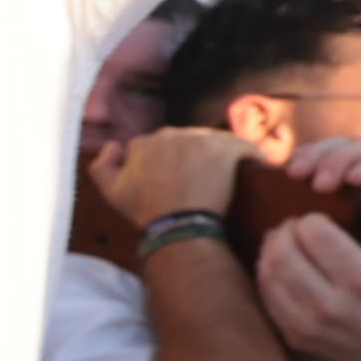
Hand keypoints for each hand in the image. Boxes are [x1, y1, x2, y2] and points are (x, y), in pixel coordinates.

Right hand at [92, 127, 256, 241]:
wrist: (178, 225)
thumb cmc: (145, 212)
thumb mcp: (110, 192)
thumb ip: (101, 165)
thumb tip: (113, 144)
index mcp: (143, 143)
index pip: (156, 146)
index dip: (164, 162)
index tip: (173, 179)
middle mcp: (170, 134)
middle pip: (184, 141)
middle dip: (190, 157)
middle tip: (197, 182)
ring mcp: (198, 140)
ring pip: (211, 142)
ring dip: (217, 156)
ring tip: (225, 178)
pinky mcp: (226, 149)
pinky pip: (245, 146)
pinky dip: (252, 155)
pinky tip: (259, 166)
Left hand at [257, 198, 360, 360]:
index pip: (314, 234)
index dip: (312, 217)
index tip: (320, 214)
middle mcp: (330, 307)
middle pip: (283, 253)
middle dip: (285, 230)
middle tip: (295, 223)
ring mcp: (310, 328)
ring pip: (268, 277)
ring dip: (271, 251)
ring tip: (285, 240)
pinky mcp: (300, 342)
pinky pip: (269, 302)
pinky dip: (268, 278)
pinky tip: (281, 267)